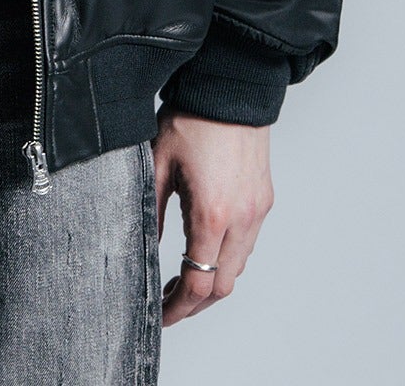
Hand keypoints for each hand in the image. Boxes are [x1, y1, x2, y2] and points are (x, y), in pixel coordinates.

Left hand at [152, 105, 274, 326]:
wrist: (231, 89)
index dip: (178, 307)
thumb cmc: (192, 118)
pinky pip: (247, 245)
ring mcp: (257, 211)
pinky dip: (227, 258)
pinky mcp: (264, 201)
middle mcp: (242, 219)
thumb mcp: (158, 163)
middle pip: (224, 285)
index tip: (161, 315)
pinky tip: (204, 249)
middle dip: (195, 303)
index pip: (199, 281)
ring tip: (181, 278)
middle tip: (168, 303)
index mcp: (212, 213)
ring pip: (238, 267)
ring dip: (212, 281)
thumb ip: (150, 210)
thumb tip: (141, 246)